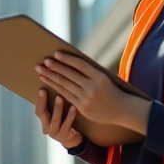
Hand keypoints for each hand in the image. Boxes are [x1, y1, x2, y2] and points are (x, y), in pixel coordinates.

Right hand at [34, 89, 83, 149]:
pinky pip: (67, 124)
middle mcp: (47, 128)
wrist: (73, 142)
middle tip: (44, 90)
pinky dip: (70, 115)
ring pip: (55, 119)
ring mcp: (55, 133)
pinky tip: (73, 107)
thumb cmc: (66, 124)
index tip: (41, 89)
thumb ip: (54, 107)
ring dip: (57, 108)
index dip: (39, 100)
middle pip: (42, 114)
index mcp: (44, 121)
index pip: (38, 110)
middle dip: (43, 102)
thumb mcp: (58, 117)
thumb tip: (55, 87)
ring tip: (59, 97)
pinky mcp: (64, 136)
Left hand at [36, 52, 150, 133]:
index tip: (56, 54)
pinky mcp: (82, 107)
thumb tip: (70, 61)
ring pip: (65, 85)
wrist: (122, 110)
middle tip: (44, 61)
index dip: (67, 59)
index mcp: (100, 77)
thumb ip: (89, 72)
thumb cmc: (111, 90)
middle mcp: (92, 87)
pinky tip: (48, 82)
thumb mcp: (104, 78)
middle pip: (69, 75)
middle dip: (55, 67)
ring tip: (41, 70)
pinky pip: (66, 95)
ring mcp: (86, 98)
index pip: (80, 65)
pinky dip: (56, 88)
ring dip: (51, 77)